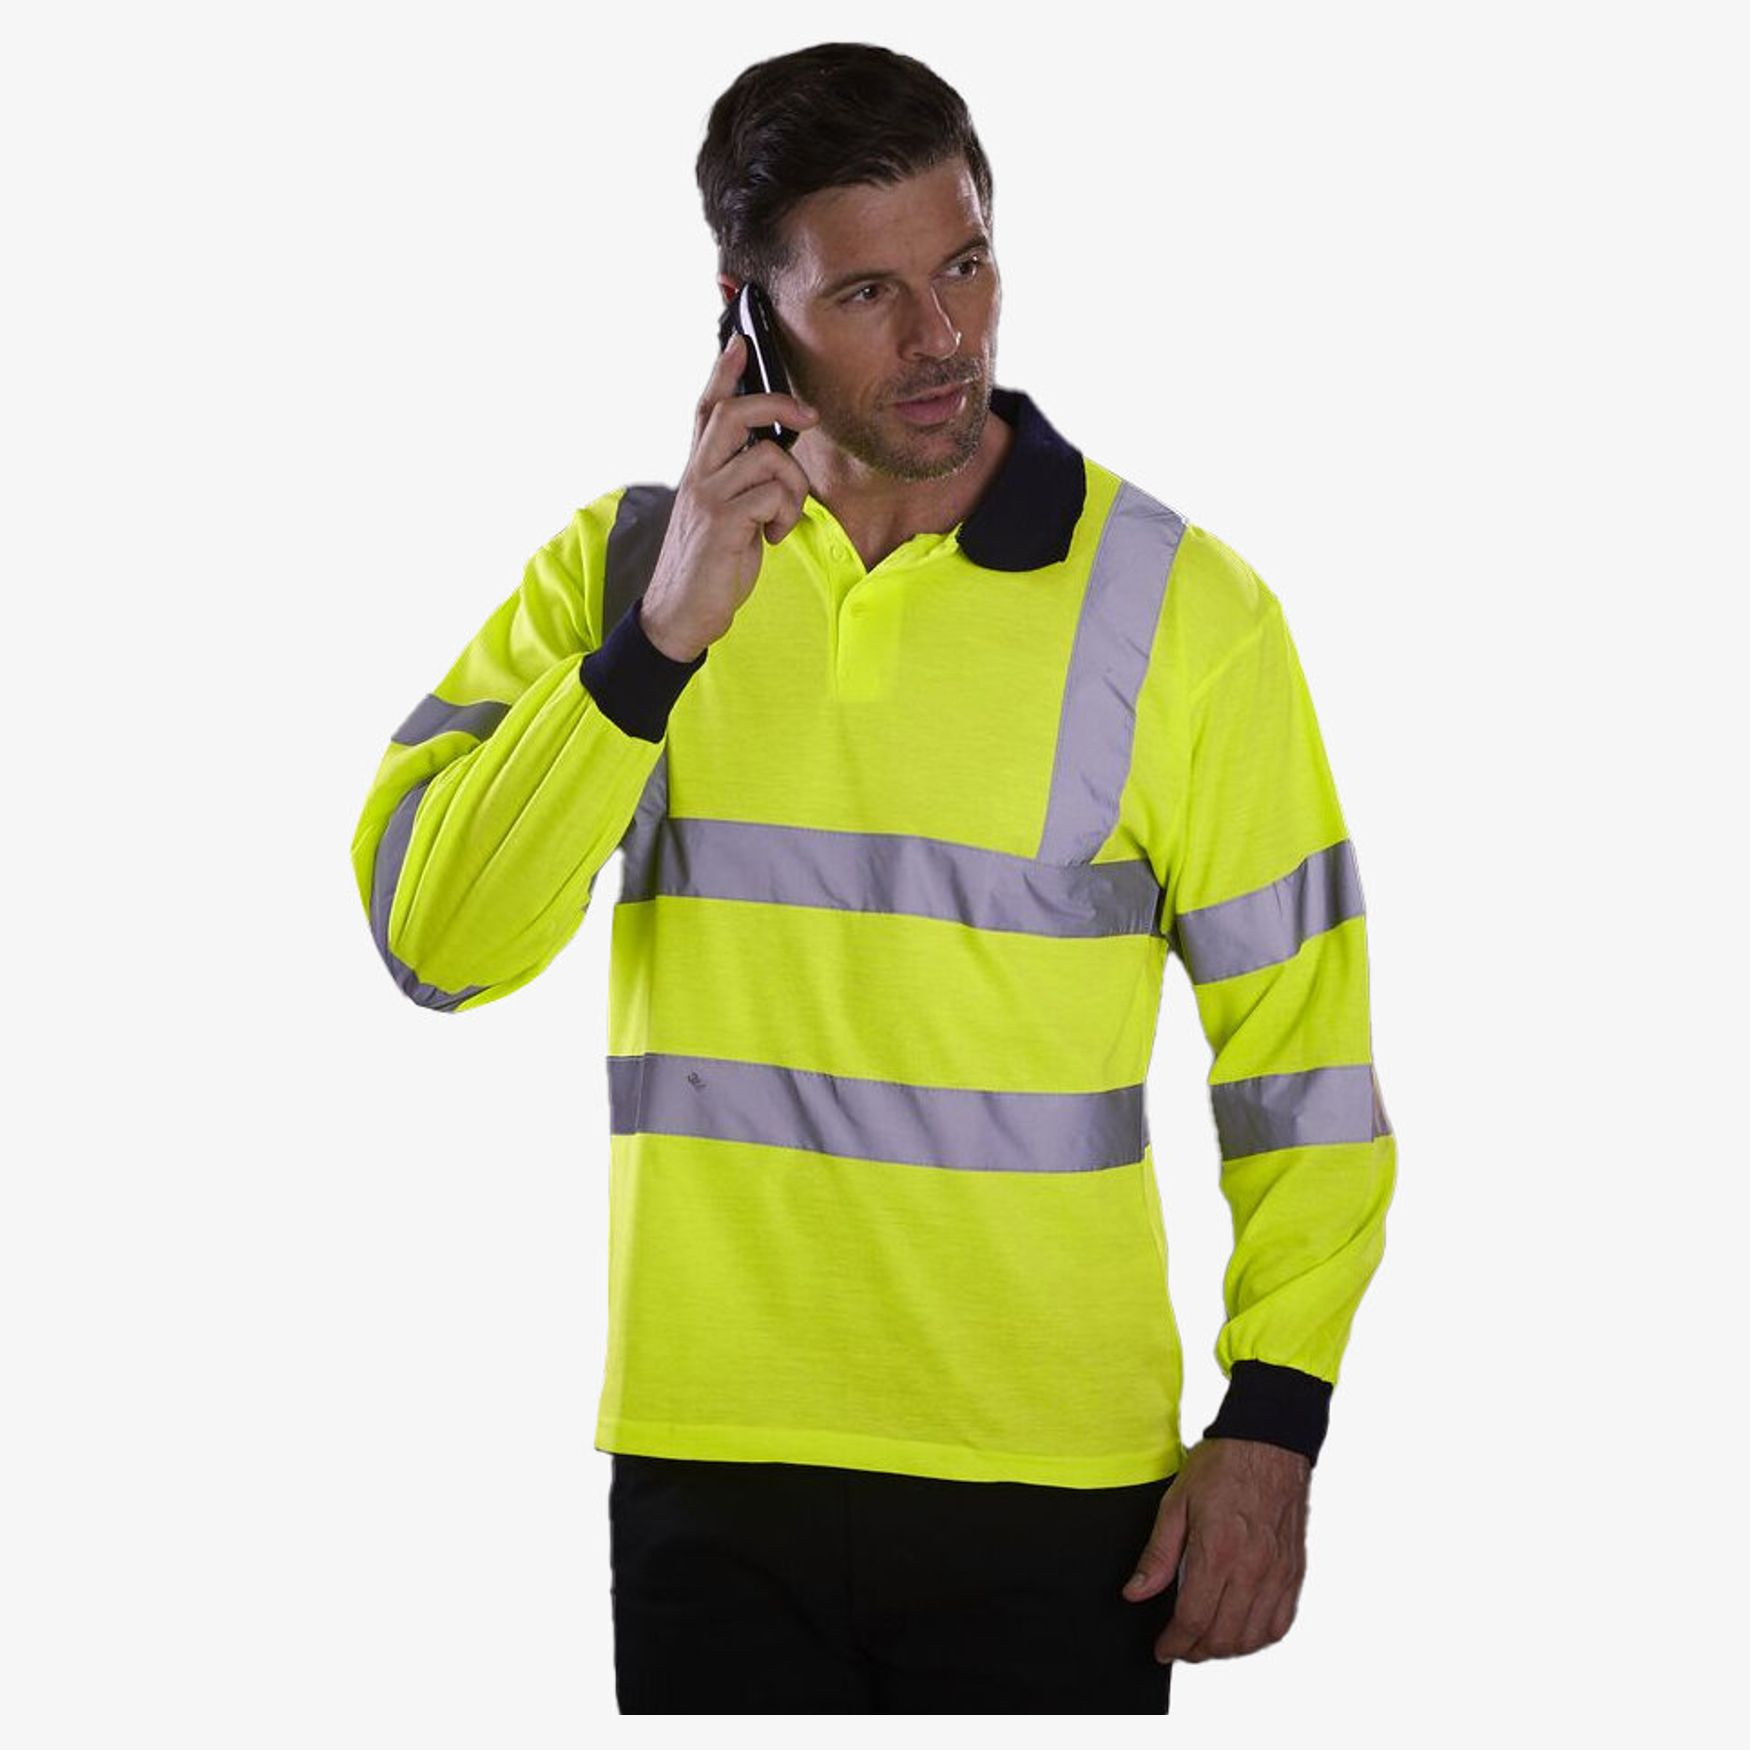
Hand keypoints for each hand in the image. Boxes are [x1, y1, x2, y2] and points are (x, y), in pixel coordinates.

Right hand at [639, 332, 819, 660]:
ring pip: (768, 458)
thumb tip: (776, 456)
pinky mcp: (724, 522)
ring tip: (783, 517)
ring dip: (793, 487)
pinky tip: (774, 538)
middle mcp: (699, 474)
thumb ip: (740, 481)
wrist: (681, 611)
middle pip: (733, 413)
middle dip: (778, 404)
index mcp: (699, 469)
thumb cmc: (709, 561)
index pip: (707, 408)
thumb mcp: (724, 512)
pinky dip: (786, 515)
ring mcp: (709, 496)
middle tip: (808, 417)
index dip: (723, 372)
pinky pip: (773, 495)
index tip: (741, 342)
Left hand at [1120, 1436, 1311, 1662]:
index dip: (1175, 1643)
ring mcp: (1278, 1573)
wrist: (1269, 1442)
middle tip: (1179, 1646)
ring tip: (1205, 1641)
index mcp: (1218, 1550)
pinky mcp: (1294, 1571)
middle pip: (1223, 1636)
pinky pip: (1280, 1623)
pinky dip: (1258, 1637)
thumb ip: (1158, 1553)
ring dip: (1226, 1649)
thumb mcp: (1176, 1501)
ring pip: (1252, 1637)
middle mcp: (1252, 1568)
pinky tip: (1241, 1630)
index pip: (1194, 1619)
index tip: (1162, 1649)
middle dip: (1196, 1650)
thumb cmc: (1222, 1465)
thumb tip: (1136, 1592)